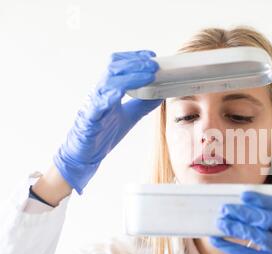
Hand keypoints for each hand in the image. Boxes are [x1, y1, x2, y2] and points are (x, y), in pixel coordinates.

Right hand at [53, 50, 161, 193]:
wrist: (86, 154)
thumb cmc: (103, 133)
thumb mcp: (130, 116)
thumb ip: (143, 104)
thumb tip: (161, 94)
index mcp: (108, 90)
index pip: (119, 65)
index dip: (133, 57)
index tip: (151, 55)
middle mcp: (100, 93)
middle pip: (114, 68)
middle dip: (134, 63)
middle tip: (153, 62)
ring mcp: (93, 105)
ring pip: (107, 83)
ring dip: (129, 77)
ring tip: (147, 75)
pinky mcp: (88, 120)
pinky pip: (96, 106)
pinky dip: (107, 98)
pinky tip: (119, 94)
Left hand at [210, 191, 271, 253]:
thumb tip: (243, 205)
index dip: (259, 199)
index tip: (243, 194)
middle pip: (264, 219)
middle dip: (243, 212)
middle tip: (225, 208)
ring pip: (255, 235)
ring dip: (235, 227)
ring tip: (220, 221)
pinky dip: (230, 246)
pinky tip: (217, 240)